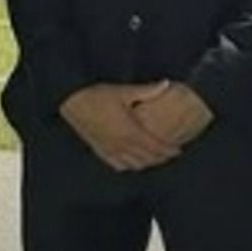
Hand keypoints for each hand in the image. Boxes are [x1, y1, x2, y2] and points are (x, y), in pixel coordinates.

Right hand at [60, 83, 185, 170]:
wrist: (73, 103)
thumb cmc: (98, 95)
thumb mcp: (124, 91)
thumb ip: (147, 91)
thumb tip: (166, 84)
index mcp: (131, 132)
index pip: (155, 147)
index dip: (168, 150)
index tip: (178, 150)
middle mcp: (123, 146)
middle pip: (147, 159)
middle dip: (161, 158)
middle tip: (170, 154)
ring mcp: (111, 151)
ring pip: (134, 165)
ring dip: (147, 163)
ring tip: (154, 159)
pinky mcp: (101, 151)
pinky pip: (118, 165)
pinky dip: (129, 166)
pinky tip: (131, 163)